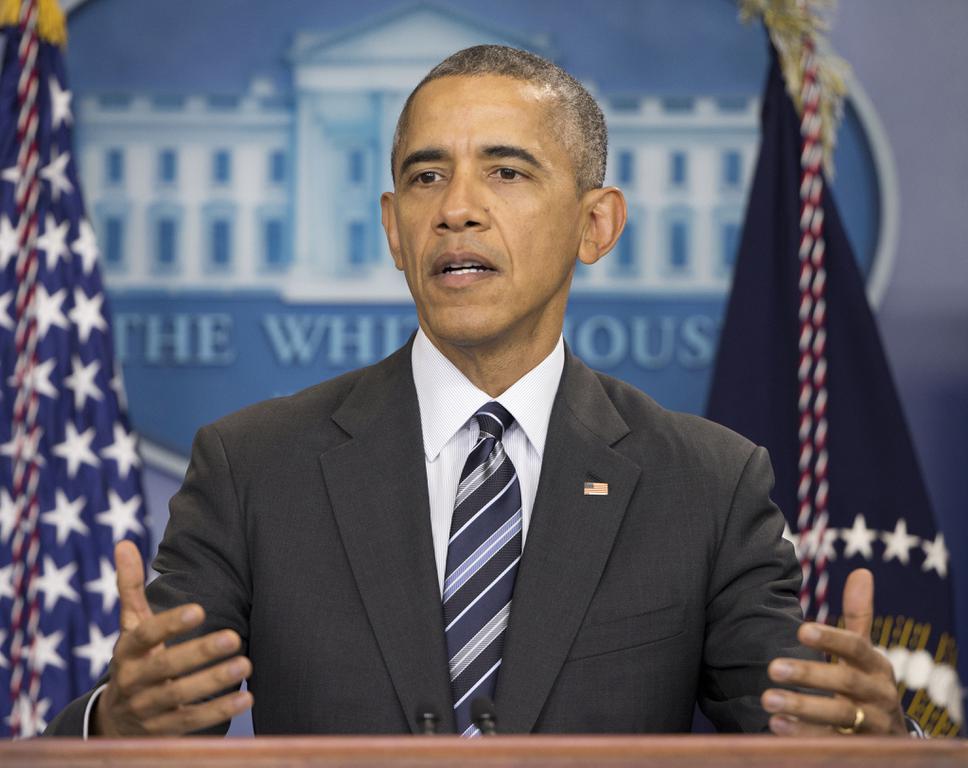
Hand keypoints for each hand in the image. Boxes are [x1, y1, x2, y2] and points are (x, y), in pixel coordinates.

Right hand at [92, 540, 252, 735]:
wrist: (115, 722)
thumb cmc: (135, 659)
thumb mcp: (130, 625)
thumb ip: (130, 587)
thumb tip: (123, 542)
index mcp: (127, 651)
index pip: (145, 635)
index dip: (169, 623)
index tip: (198, 609)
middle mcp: (134, 681)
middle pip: (166, 667)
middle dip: (199, 653)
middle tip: (234, 636)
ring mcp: (147, 708)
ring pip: (179, 696)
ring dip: (213, 681)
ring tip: (245, 663)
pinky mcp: (163, 731)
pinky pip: (191, 722)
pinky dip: (219, 711)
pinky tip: (246, 698)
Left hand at [761, 568, 906, 735]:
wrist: (891, 737)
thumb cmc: (867, 683)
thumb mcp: (865, 653)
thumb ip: (859, 616)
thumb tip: (862, 571)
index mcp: (876, 666)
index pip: (855, 648)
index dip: (831, 639)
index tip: (801, 629)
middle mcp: (877, 695)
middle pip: (845, 684)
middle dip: (809, 675)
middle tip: (772, 668)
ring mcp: (870, 726)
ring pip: (838, 717)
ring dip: (802, 709)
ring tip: (767, 700)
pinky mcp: (859, 750)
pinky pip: (830, 744)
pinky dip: (803, 736)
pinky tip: (776, 727)